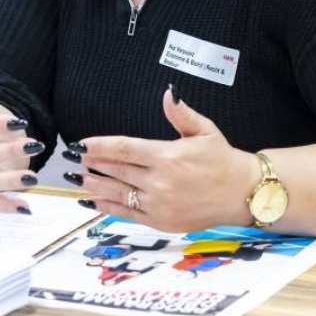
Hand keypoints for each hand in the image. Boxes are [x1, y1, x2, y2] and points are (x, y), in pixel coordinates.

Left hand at [71, 85, 258, 232]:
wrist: (243, 193)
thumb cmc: (223, 160)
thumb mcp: (205, 131)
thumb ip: (181, 114)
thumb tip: (168, 94)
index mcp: (167, 156)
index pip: (124, 149)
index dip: (99, 146)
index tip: (81, 144)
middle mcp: (160, 181)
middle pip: (115, 170)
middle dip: (91, 163)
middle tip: (72, 158)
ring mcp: (159, 204)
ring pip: (117, 193)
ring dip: (94, 185)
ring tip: (76, 179)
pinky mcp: (161, 221)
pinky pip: (127, 214)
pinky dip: (107, 207)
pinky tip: (93, 200)